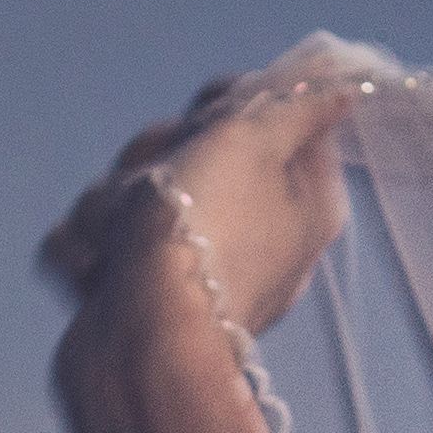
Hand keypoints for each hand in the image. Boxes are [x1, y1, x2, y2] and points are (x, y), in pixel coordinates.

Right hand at [38, 55, 368, 336]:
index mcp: (300, 200)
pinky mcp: (133, 295)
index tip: (210, 115)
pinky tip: (97, 271)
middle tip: (164, 187)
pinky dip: (88, 253)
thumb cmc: (206, 235)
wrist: (140, 349)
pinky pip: (97, 244)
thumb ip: (299, 103)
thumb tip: (344, 84)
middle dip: (154, 161)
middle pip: (187, 151)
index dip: (228, 105)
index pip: (268, 118)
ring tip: (122, 245)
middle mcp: (252, 233)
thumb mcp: (258, 144)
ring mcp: (188, 267)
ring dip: (112, 208)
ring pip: (131, 194)